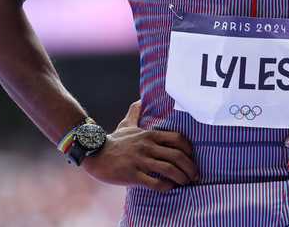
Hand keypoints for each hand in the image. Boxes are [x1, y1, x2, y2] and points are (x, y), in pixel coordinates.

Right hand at [82, 99, 199, 191]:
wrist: (94, 154)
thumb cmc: (113, 141)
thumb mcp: (126, 125)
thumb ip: (135, 113)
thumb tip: (139, 100)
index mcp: (149, 135)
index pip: (177, 139)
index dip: (189, 150)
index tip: (192, 158)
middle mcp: (147, 146)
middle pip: (177, 156)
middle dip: (190, 167)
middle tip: (194, 176)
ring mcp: (140, 161)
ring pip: (169, 170)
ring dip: (181, 178)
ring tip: (185, 183)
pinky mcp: (132, 175)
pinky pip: (155, 183)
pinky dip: (166, 187)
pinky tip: (170, 188)